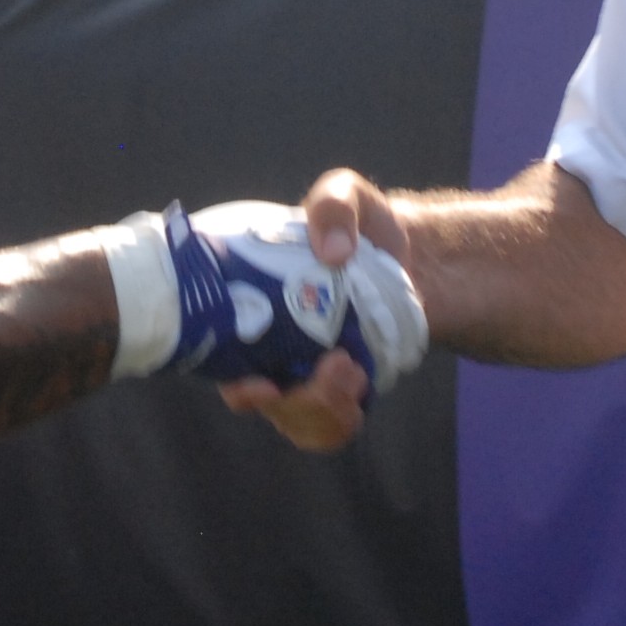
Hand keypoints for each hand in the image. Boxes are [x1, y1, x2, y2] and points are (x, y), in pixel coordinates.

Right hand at [155, 197, 427, 410]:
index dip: (237, 384)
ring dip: (323, 411)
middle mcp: (261, 344)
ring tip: (355, 371)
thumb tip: (332, 254)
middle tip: (340, 366)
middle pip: (259, 400)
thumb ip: (334, 206)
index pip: (219, 355)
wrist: (406, 255)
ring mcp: (295, 372)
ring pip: (292, 422)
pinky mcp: (330, 391)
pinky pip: (322, 430)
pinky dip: (339, 422)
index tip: (262, 385)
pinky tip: (360, 391)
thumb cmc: (358, 224)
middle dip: (298, 400)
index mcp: (246, 302)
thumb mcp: (345, 194)